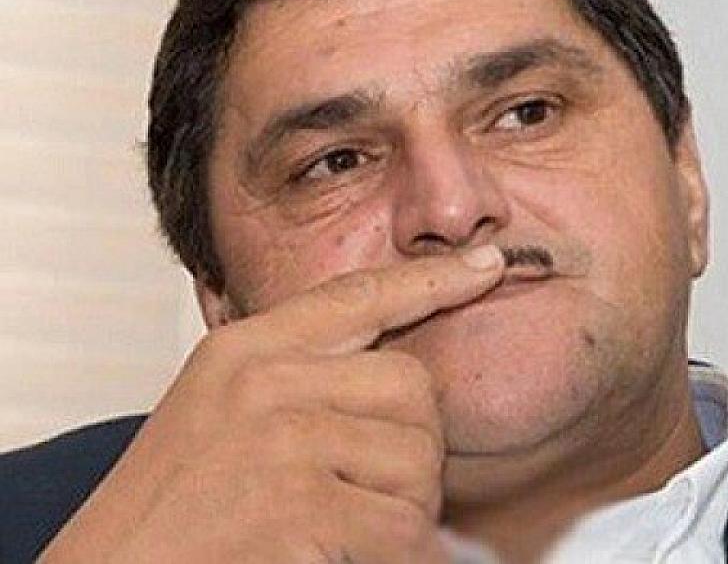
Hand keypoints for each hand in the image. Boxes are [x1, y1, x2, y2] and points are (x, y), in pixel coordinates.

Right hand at [39, 246, 504, 563]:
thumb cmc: (167, 513)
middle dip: (417, 448)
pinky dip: (398, 553)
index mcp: (242, 350)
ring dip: (406, 510)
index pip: (357, 295)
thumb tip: (400, 376)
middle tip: (377, 494)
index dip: (432, 279)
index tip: (489, 264)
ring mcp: (282, 439)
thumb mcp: (218, 413)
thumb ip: (294, 379)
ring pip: (418, 461)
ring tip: (348, 529)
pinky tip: (350, 555)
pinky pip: (403, 526)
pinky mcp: (301, 505)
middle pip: (412, 387)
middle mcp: (264, 380)